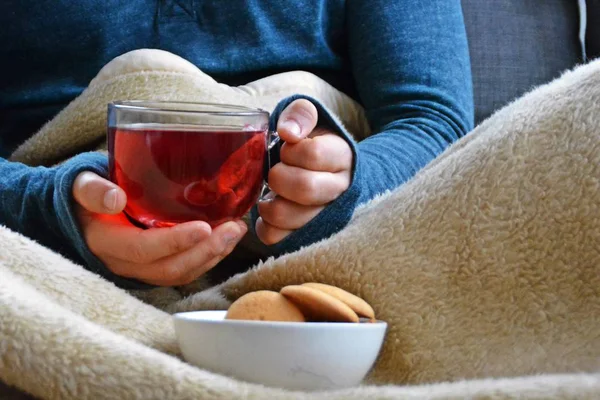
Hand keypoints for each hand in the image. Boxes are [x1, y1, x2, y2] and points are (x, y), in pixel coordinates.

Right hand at [72, 172, 246, 285]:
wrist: (82, 215)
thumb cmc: (86, 196)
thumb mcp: (82, 186)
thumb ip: (93, 190)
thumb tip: (114, 199)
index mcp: (107, 242)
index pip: (143, 249)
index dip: (175, 242)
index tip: (204, 227)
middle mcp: (125, 263)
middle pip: (170, 268)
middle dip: (206, 251)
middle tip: (232, 229)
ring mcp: (142, 269)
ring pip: (181, 273)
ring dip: (213, 256)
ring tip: (236, 231)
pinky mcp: (156, 267)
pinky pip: (184, 271)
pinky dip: (209, 258)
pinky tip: (227, 239)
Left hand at [256, 99, 352, 244]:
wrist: (325, 171)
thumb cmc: (310, 143)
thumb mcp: (310, 119)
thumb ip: (300, 114)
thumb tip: (288, 132)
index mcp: (341, 157)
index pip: (314, 153)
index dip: (291, 151)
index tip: (286, 149)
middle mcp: (340, 190)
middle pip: (305, 188)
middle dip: (278, 177)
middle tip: (274, 173)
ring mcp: (326, 217)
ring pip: (290, 218)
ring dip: (269, 203)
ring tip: (270, 193)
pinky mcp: (307, 237)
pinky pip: (278, 238)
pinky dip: (265, 225)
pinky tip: (271, 209)